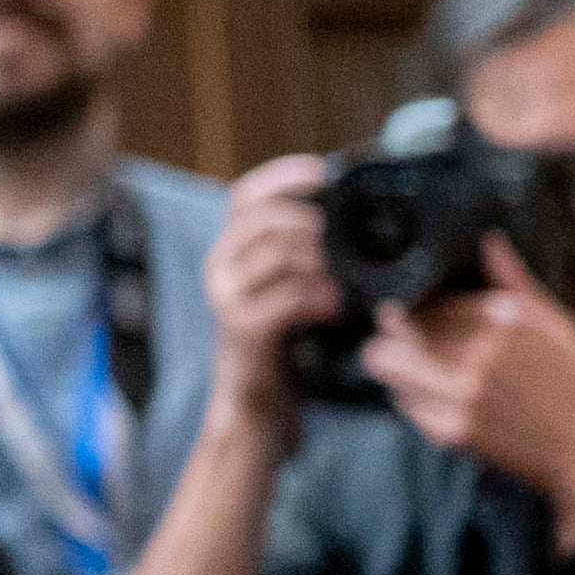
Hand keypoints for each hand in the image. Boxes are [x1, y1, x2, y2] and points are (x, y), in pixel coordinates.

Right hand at [197, 155, 342, 438]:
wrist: (256, 403)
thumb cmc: (285, 344)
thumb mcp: (292, 288)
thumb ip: (307, 255)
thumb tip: (354, 223)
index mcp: (232, 250)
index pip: (245, 195)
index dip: (282, 176)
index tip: (322, 171)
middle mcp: (219, 265)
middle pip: (263, 217)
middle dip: (312, 219)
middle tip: (350, 236)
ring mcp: (224, 296)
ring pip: (274, 252)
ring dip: (320, 257)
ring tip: (349, 273)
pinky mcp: (239, 327)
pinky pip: (283, 296)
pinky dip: (316, 296)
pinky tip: (336, 305)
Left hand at [359, 236, 574, 541]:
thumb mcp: (557, 326)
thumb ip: (515, 283)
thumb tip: (490, 240)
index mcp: (507, 319)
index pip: (433, 299)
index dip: (425, 305)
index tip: (426, 311)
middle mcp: (480, 353)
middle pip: (398, 325)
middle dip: (397, 327)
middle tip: (402, 332)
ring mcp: (461, 393)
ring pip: (384, 361)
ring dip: (390, 358)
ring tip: (408, 361)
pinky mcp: (450, 430)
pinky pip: (402, 401)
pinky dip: (410, 394)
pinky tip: (434, 395)